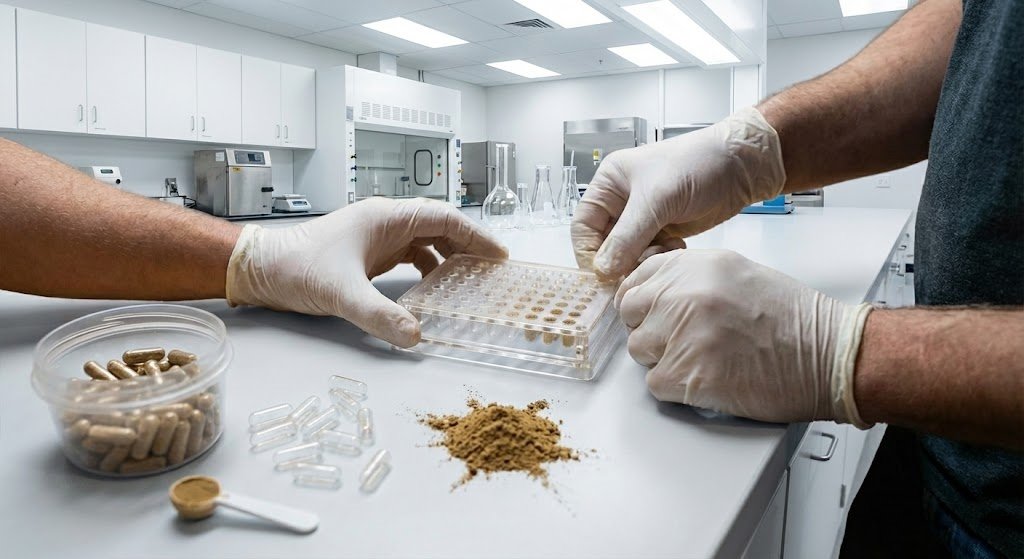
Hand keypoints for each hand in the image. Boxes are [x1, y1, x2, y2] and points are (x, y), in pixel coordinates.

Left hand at [225, 197, 507, 346]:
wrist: (260, 268)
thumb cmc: (295, 267)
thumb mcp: (340, 293)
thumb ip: (379, 316)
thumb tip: (415, 336)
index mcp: (384, 217)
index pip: (444, 218)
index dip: (475, 236)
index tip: (498, 255)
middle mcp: (384, 222)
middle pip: (440, 226)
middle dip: (469, 245)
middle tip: (493, 269)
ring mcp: (377, 236)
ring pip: (426, 239)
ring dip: (451, 256)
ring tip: (472, 279)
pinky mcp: (369, 253)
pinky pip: (411, 254)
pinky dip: (429, 268)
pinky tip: (435, 289)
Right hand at [571, 107, 785, 278]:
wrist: (740, 166)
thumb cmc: (697, 165)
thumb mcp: (657, 199)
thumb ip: (628, 237)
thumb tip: (603, 270)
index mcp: (609, 184)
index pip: (583, 225)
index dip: (588, 252)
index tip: (601, 274)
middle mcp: (622, 202)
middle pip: (604, 244)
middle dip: (618, 260)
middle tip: (632, 274)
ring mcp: (643, 218)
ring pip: (627, 254)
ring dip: (641, 261)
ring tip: (663, 252)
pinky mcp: (663, 231)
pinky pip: (648, 255)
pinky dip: (657, 259)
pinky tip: (675, 249)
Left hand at [616, 249, 871, 424]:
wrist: (829, 356)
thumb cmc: (793, 320)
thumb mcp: (737, 274)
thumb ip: (690, 278)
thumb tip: (654, 293)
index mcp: (695, 267)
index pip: (636, 279)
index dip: (644, 301)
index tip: (653, 312)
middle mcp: (683, 295)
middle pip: (630, 315)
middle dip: (650, 328)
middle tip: (682, 339)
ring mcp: (682, 335)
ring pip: (639, 350)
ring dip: (663, 359)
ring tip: (703, 358)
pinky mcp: (686, 376)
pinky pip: (655, 383)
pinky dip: (676, 388)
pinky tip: (707, 378)